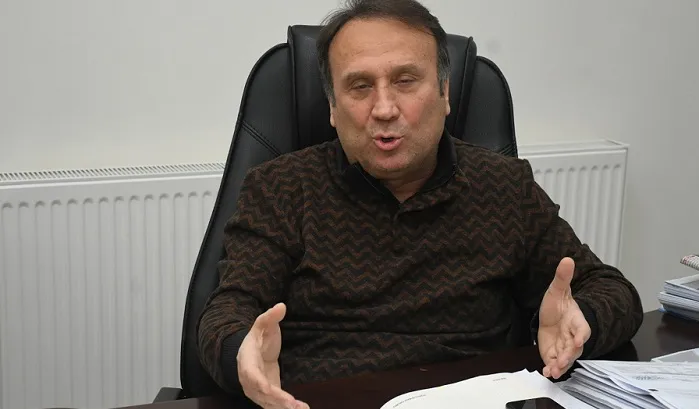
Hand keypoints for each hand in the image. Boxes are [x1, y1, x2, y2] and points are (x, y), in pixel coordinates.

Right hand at [237, 303, 308, 408]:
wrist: (252, 352)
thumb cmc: (258, 338)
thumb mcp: (263, 325)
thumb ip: (270, 317)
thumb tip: (281, 305)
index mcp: (247, 362)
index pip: (252, 377)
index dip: (264, 386)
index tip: (276, 393)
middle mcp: (249, 380)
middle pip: (261, 394)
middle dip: (277, 402)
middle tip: (294, 406)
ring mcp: (257, 390)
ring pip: (268, 403)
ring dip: (283, 408)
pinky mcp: (267, 395)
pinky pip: (274, 405)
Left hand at [537, 257, 590, 378]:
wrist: (551, 314)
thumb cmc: (558, 303)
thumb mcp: (557, 289)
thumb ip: (562, 277)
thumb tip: (567, 259)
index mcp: (577, 321)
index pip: (583, 330)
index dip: (581, 336)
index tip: (578, 341)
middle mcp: (573, 336)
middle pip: (574, 348)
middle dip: (569, 355)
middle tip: (562, 361)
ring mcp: (564, 346)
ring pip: (566, 358)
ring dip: (561, 365)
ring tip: (554, 371)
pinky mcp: (554, 352)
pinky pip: (555, 362)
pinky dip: (552, 368)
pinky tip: (547, 373)